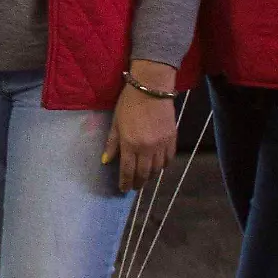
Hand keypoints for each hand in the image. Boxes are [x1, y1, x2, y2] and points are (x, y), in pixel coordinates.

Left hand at [103, 60, 177, 191]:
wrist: (151, 89)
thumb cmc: (128, 103)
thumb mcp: (115, 123)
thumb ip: (112, 144)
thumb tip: (106, 161)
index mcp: (129, 144)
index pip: (127, 170)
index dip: (125, 182)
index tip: (123, 189)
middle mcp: (146, 148)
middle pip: (144, 173)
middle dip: (138, 183)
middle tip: (134, 187)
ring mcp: (161, 145)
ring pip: (157, 169)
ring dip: (150, 176)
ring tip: (145, 178)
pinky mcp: (172, 139)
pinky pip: (169, 159)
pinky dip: (163, 166)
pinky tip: (158, 166)